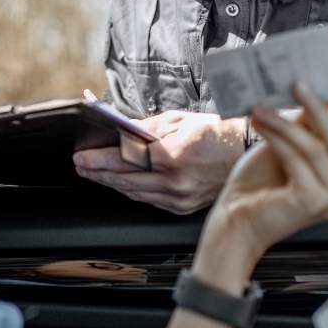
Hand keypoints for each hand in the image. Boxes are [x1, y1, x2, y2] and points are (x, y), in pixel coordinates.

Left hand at [73, 111, 246, 214]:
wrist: (245, 153)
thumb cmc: (216, 134)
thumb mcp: (179, 121)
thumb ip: (148, 129)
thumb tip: (122, 134)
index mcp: (173, 155)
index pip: (125, 159)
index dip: (99, 159)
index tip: (82, 157)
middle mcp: (175, 181)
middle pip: (125, 179)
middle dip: (99, 172)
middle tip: (82, 165)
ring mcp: (179, 197)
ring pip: (134, 193)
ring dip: (112, 183)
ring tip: (96, 174)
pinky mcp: (183, 206)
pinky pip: (149, 200)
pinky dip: (132, 191)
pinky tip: (120, 184)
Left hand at [201, 77, 327, 266]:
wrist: (234, 222)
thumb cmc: (257, 187)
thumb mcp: (285, 150)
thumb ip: (305, 129)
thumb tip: (317, 94)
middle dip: (319, 108)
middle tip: (301, 83)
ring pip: (314, 147)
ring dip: (286, 122)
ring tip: (262, 106)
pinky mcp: (314, 201)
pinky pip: (297, 158)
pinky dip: (278, 137)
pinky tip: (260, 122)